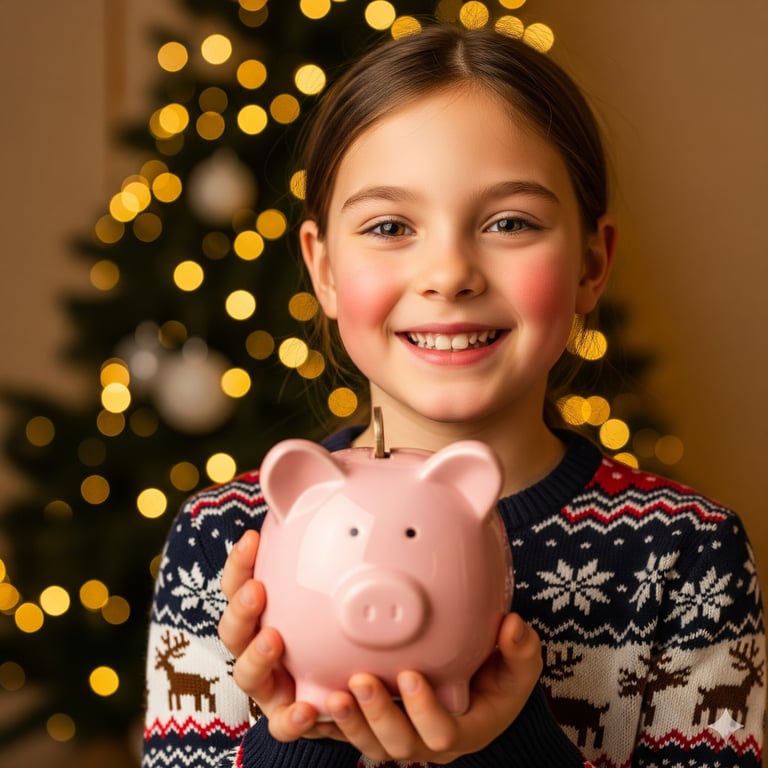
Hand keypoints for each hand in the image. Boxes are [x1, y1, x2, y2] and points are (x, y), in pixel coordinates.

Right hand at [219, 530, 330, 740]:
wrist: (349, 681)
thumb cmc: (331, 624)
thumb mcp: (328, 587)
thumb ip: (322, 551)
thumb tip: (327, 497)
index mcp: (260, 614)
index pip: (239, 585)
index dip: (239, 564)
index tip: (252, 539)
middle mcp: (257, 647)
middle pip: (233, 630)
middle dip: (240, 609)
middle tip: (256, 591)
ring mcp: (270, 685)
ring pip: (248, 675)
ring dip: (256, 657)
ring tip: (272, 640)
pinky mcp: (288, 717)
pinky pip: (283, 724)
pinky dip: (291, 719)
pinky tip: (307, 708)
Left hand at [321, 613, 542, 762]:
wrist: (476, 686)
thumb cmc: (498, 677)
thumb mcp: (518, 666)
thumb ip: (520, 650)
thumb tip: (513, 626)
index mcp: (464, 729)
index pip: (443, 733)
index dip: (425, 711)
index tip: (411, 676)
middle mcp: (426, 740)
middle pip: (398, 744)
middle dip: (378, 715)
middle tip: (361, 681)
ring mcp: (398, 736)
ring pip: (369, 743)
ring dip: (348, 721)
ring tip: (331, 694)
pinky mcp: (374, 727)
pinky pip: (347, 734)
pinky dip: (326, 723)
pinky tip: (308, 702)